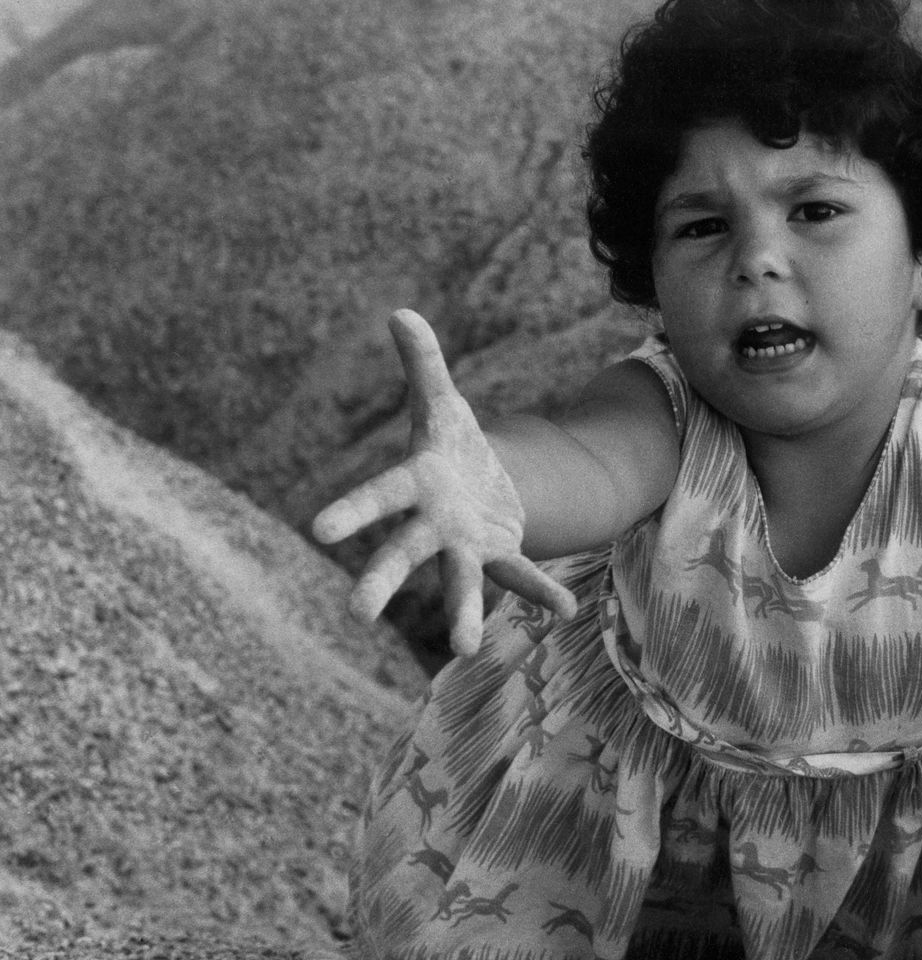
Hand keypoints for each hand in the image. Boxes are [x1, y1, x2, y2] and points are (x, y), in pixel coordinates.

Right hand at [312, 309, 576, 654]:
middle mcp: (431, 524)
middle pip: (402, 554)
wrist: (479, 479)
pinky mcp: (498, 555)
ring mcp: (463, 545)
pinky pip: (520, 576)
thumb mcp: (441, 400)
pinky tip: (565, 610)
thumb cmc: (449, 441)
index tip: (317, 530)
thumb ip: (423, 363)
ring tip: (463, 648)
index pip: (376, 497)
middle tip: (357, 612)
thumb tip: (401, 311)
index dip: (351, 511)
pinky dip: (541, 593)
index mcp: (412, 485)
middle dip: (381, 581)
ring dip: (461, 614)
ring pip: (458, 582)